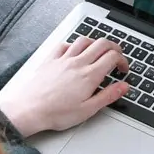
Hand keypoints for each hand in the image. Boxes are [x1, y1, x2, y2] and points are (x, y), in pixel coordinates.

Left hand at [0, 36, 129, 136]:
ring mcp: (63, 59)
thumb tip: (123, 87)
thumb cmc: (56, 113)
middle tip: (116, 56)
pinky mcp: (50, 60)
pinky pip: (64, 45)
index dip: (122, 60)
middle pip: (101, 43)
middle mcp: (77, 63)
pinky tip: (74, 52)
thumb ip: (108, 96)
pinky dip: (73, 45)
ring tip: (98, 52)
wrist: (29, 109)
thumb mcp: (88, 110)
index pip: (112, 56)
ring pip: (84, 40)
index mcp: (89, 76)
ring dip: (95, 43)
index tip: (122, 69)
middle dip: (114, 47)